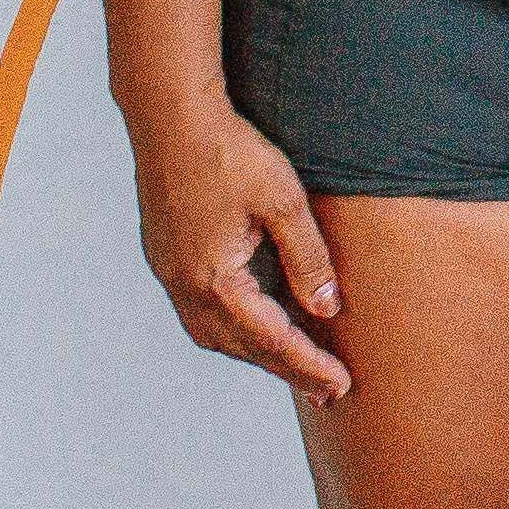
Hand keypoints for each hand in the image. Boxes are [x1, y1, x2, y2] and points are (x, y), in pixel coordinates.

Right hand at [128, 91, 349, 399]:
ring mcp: (170, 275)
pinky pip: (203, 312)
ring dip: (257, 352)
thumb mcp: (284, 202)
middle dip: (285, 368)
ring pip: (216, 334)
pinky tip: (259, 321)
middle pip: (241, 347)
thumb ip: (307, 258)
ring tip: (298, 362)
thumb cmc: (230, 153)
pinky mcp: (167, 258)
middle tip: (328, 388)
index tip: (340, 387)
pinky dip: (235, 328)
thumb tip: (327, 308)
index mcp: (215, 280)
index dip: (308, 365)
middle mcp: (185, 287)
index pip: (270, 339)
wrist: (171, 119)